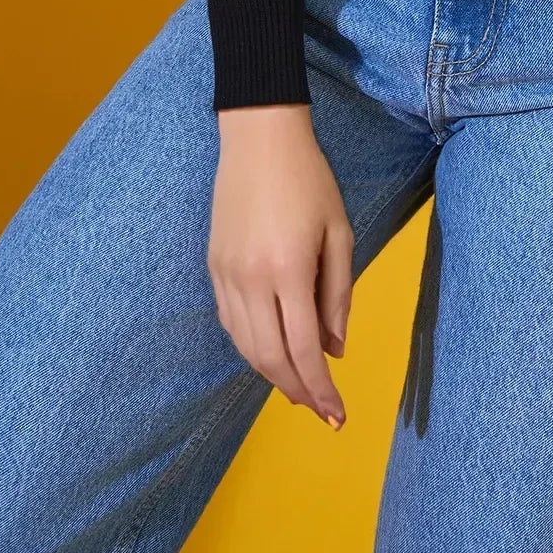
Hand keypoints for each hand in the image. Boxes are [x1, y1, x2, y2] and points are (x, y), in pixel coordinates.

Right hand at [208, 105, 352, 427]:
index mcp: (288, 269)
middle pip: (269, 358)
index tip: (337, 415)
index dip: (320, 388)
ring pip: (245, 346)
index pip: (302, 349)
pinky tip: (271, 353)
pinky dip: (251, 346)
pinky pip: (230, 323)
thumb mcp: (339, 232)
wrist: (258, 138)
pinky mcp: (213, 267)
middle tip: (322, 410)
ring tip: (299, 389)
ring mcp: (226, 274)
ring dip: (272, 374)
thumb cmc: (309, 180)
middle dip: (296, 391)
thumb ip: (338, 294)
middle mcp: (250, 279)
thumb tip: (334, 350)